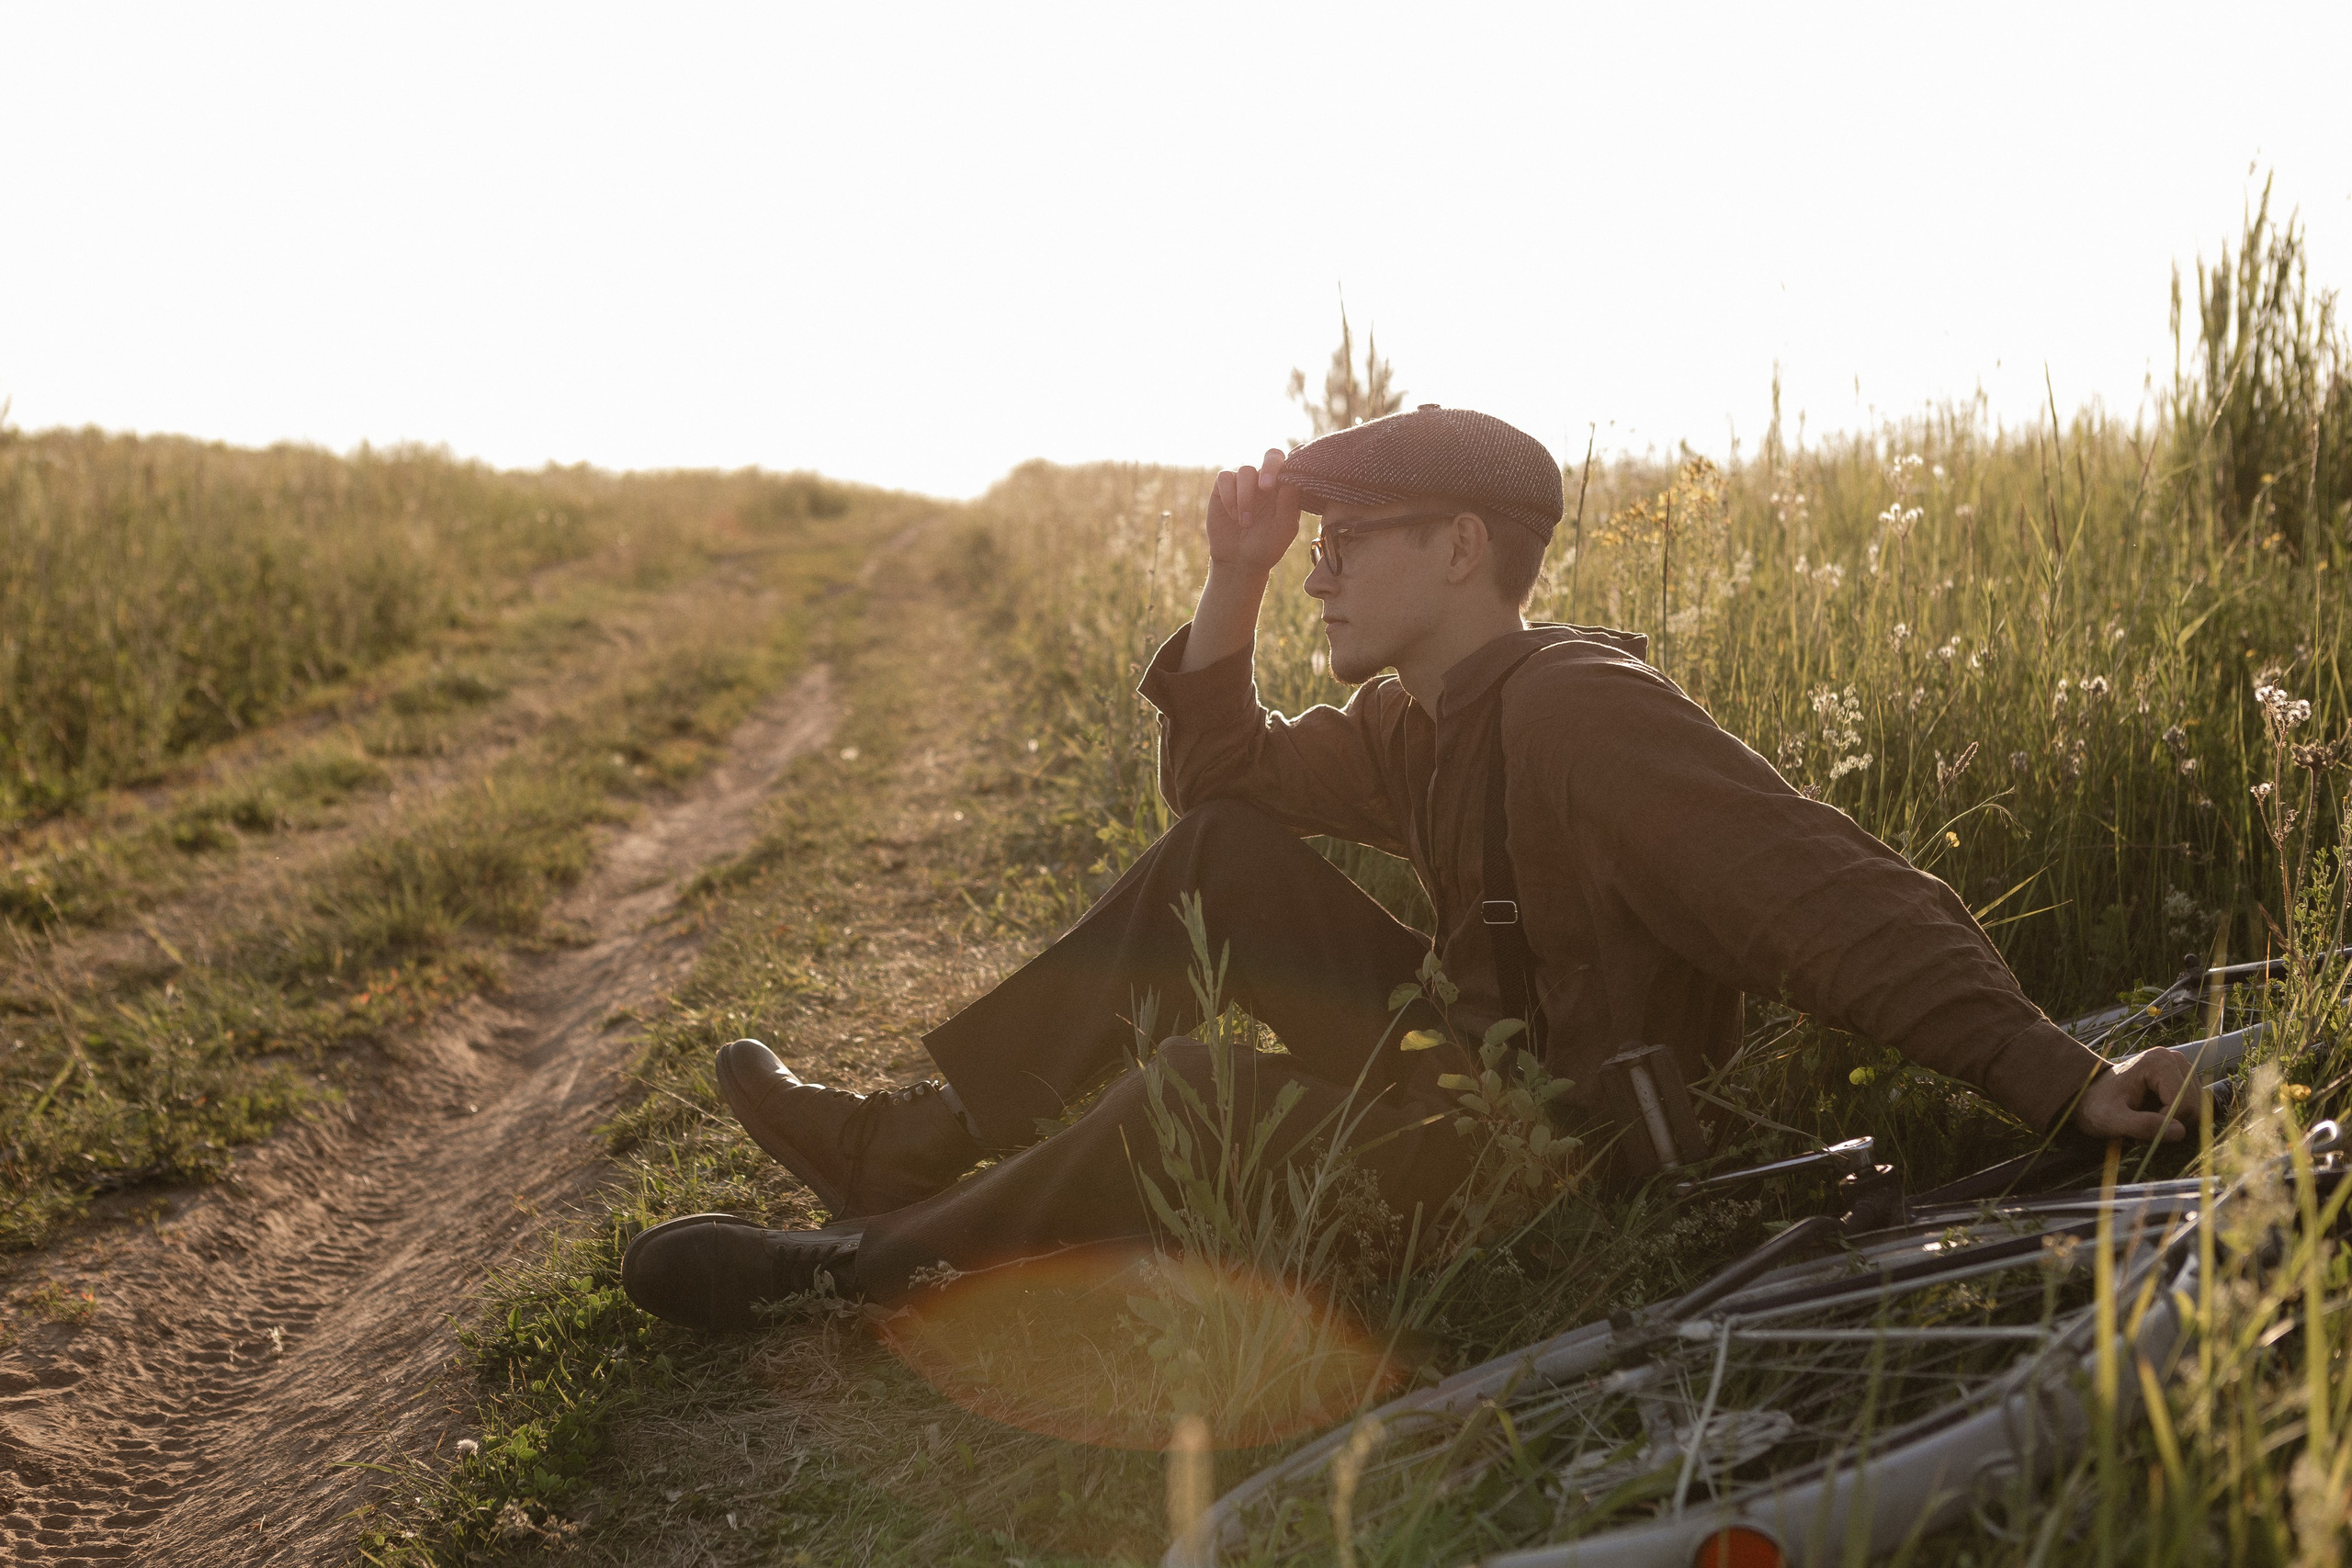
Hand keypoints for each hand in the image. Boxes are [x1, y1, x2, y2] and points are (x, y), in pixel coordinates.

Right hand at [1205, 448, 1301, 577]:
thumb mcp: (1284, 530)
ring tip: (1245, 522)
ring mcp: (1244, 482)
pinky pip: (1225, 478)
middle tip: (1266, 487)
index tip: (1288, 475)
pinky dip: (1229, 496)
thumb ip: (1289, 505)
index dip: (1292, 462)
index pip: (1291, 465)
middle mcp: (1266, 480)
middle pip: (1271, 456)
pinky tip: (1233, 515)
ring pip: (1245, 471)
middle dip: (1269, 468)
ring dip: (1245, 498)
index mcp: (1284, 488)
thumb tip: (1291, 481)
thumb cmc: (1267, 546)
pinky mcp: (1223, 487)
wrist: (1239, 561)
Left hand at [2073, 1046, 2193, 1142]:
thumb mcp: (2112, 1119)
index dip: (2166, 1123)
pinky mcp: (2183, 1080)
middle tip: (2141, 1129)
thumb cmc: (2097, 1107)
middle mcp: (2174, 1059)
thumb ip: (2143, 1125)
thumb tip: (2180, 1132)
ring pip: (2196, 1109)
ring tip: (2145, 1122)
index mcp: (2158, 1061)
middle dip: (2170, 1123)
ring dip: (2173, 1123)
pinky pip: (2193, 1108)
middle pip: (2193, 1106)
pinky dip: (2176, 1119)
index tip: (2139, 1130)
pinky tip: (2154, 1118)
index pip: (2183, 1104)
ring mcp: (2181, 1069)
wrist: (2090, 1099)